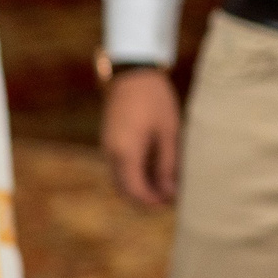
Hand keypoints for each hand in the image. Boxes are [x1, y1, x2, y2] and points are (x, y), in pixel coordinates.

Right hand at [102, 68, 182, 206]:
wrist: (132, 73)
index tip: (170, 205)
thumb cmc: (155, 100)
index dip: (151, 202)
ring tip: (164, 183)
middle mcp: (111, 154)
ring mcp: (107, 147)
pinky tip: (154, 168)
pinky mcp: (109, 141)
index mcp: (126, 153)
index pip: (135, 191)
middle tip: (169, 198)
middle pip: (124, 189)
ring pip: (120, 179)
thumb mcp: (168, 133)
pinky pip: (119, 166)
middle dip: (145, 198)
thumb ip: (167, 165)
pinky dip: (134, 174)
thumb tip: (169, 193)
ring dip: (139, 186)